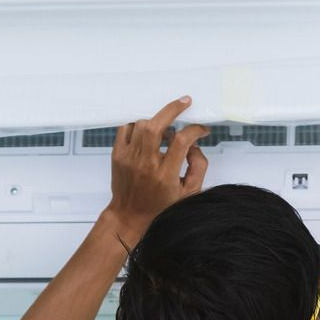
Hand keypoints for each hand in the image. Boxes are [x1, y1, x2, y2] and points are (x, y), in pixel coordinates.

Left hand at [105, 96, 209, 240]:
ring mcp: (129, 158)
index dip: (194, 130)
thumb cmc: (159, 206)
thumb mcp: (188, 193)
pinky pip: (126, 129)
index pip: (181, 141)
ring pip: (142, 125)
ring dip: (157, 121)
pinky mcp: (117, 155)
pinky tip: (146, 132)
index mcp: (165, 175)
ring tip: (165, 130)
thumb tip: (194, 145)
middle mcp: (145, 164)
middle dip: (172, 110)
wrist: (129, 216)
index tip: (201, 130)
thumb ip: (198, 167)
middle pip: (156, 127)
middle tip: (184, 103)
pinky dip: (137, 125)